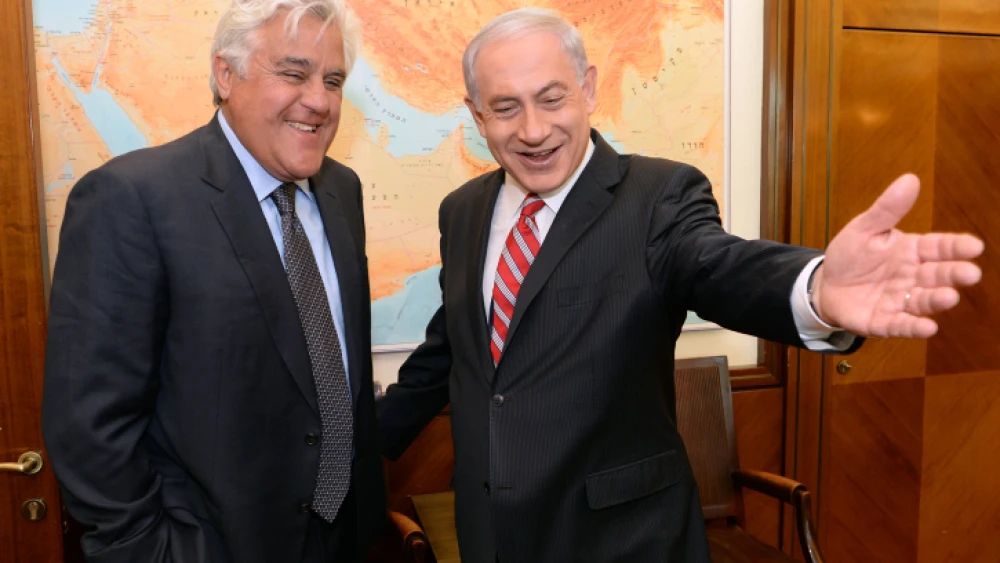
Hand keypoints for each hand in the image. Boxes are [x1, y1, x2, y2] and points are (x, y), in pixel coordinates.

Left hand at [811, 173, 983, 337]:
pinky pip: (902, 325)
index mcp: (912, 251)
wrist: (825, 286)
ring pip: (924, 300)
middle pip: (938, 275)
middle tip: (970, 273)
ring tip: (950, 296)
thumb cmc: (851, 256)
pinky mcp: (885, 322)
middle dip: (954, 274)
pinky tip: (928, 327)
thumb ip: (887, 209)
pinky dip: (914, 326)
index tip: (974, 246)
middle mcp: (912, 277)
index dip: (956, 247)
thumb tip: (910, 179)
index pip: (939, 247)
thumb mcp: (864, 229)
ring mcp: (900, 301)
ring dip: (937, 299)